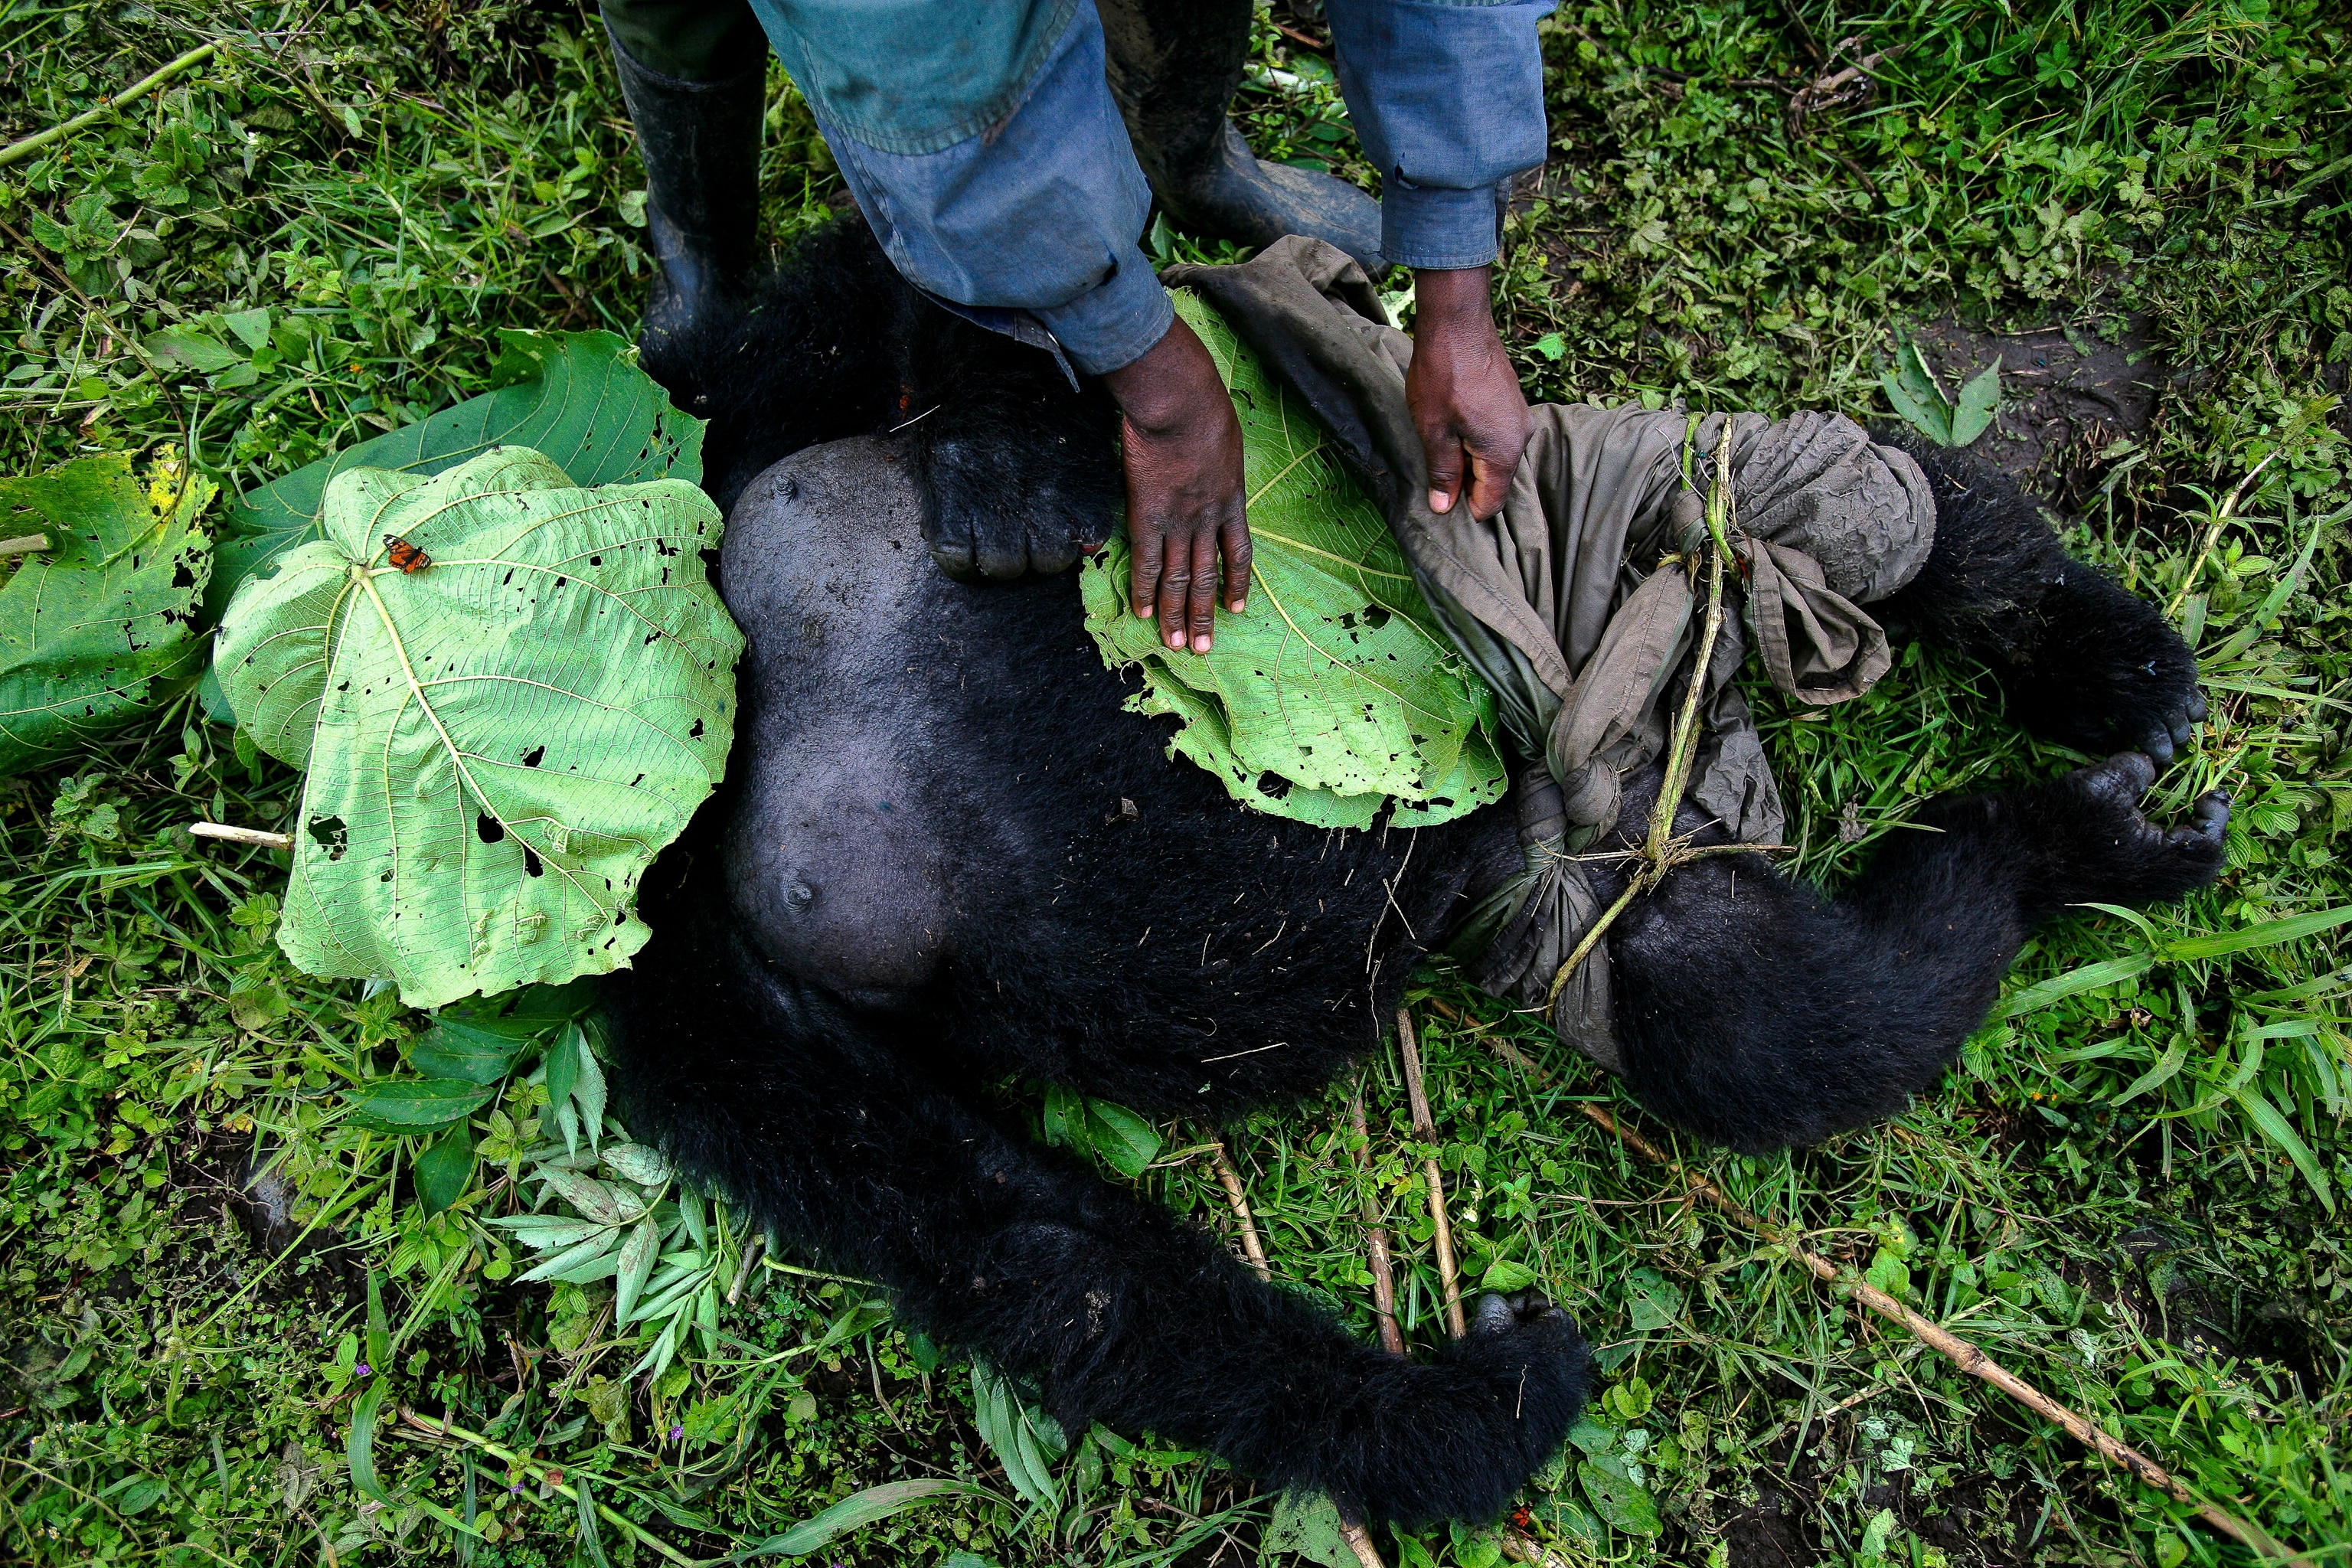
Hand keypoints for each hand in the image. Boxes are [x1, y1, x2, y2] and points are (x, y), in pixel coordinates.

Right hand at [1101, 315, 1249, 652]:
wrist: (1179, 402)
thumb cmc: (1203, 404)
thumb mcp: (1226, 436)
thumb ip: (1219, 458)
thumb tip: (1212, 456)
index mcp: (1232, 498)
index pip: (1238, 552)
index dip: (1236, 583)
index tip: (1235, 608)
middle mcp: (1208, 518)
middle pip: (1208, 575)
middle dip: (1204, 615)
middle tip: (1202, 647)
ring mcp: (1179, 520)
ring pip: (1180, 578)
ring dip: (1177, 613)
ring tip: (1176, 643)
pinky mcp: (1147, 515)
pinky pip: (1147, 561)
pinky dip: (1146, 589)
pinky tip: (1144, 612)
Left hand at [1406, 266, 1531, 520]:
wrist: (1459, 324)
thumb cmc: (1443, 377)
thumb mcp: (1434, 432)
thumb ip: (1443, 473)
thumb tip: (1445, 507)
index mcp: (1505, 452)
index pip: (1492, 503)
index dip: (1465, 507)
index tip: (1442, 498)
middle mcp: (1521, 437)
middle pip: (1496, 480)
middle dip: (1467, 483)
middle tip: (1436, 468)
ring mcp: (1520, 418)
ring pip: (1495, 457)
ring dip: (1470, 459)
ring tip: (1443, 442)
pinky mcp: (1513, 403)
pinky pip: (1497, 436)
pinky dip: (1477, 440)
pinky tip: (1454, 425)